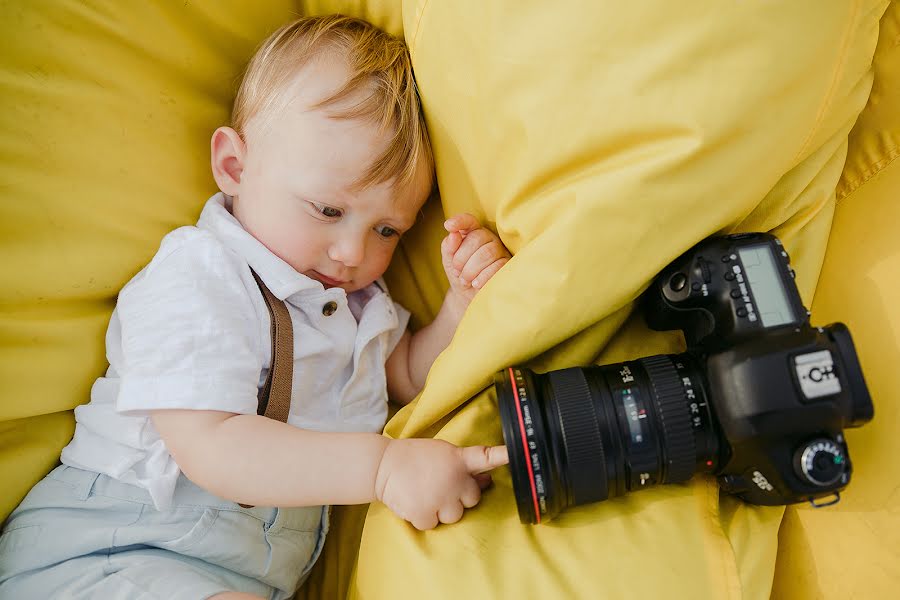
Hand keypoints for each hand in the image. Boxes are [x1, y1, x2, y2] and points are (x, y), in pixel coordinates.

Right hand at [374, 438, 508, 529]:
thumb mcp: (443, 453)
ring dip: (443, 509)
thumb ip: (466, 466)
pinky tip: (415, 501)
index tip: (516, 455)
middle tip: (439, 485)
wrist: (382, 466)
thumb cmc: (415, 457)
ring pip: (454, 516)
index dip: (503, 457)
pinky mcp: (425, 514)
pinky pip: (434, 524)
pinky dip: (424, 517)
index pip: (487, 457)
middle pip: (472, 499)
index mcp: (459, 460)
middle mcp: (453, 479)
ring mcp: (440, 498)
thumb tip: (487, 480)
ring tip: (425, 493)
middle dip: (459, 496)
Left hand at [441, 213, 509, 304]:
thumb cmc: (459, 273)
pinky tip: (476, 283)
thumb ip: (449, 246)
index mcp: (472, 232)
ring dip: (471, 269)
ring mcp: (500, 250)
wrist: (468, 295)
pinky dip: (483, 276)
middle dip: (462, 257)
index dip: (460, 221)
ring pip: (488, 253)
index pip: (469, 221)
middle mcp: (488, 237)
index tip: (449, 226)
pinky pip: (498, 266)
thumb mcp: (449, 259)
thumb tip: (453, 234)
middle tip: (457, 271)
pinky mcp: (507, 264)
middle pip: (477, 238)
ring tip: (465, 279)